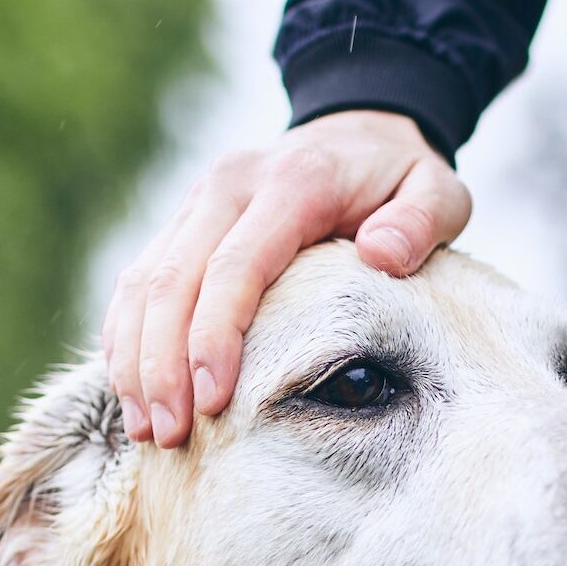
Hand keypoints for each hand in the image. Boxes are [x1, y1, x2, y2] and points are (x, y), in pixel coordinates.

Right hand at [103, 110, 470, 446]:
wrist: (362, 130)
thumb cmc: (403, 178)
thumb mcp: (438, 190)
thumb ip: (421, 221)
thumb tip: (382, 253)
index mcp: (293, 183)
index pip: (237, 265)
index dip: (216, 335)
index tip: (213, 401)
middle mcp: (231, 185)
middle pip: (173, 280)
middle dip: (163, 363)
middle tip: (169, 435)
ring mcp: (200, 201)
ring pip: (144, 281)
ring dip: (136, 358)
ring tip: (146, 430)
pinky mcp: (185, 221)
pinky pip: (140, 279)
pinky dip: (128, 336)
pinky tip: (133, 392)